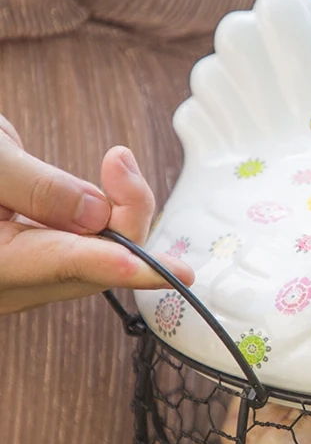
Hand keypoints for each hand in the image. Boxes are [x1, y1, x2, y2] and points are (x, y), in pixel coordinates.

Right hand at [0, 115, 193, 315]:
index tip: (163, 272)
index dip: (118, 266)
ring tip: (118, 164)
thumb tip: (96, 214)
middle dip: (126, 218)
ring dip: (118, 216)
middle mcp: (8, 282)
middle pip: (91, 266)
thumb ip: (37, 187)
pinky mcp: (32, 265)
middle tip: (121, 161)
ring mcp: (21, 279)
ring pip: (92, 260)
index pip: (66, 265)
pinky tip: (116, 189)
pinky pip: (83, 252)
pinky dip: (104, 223)